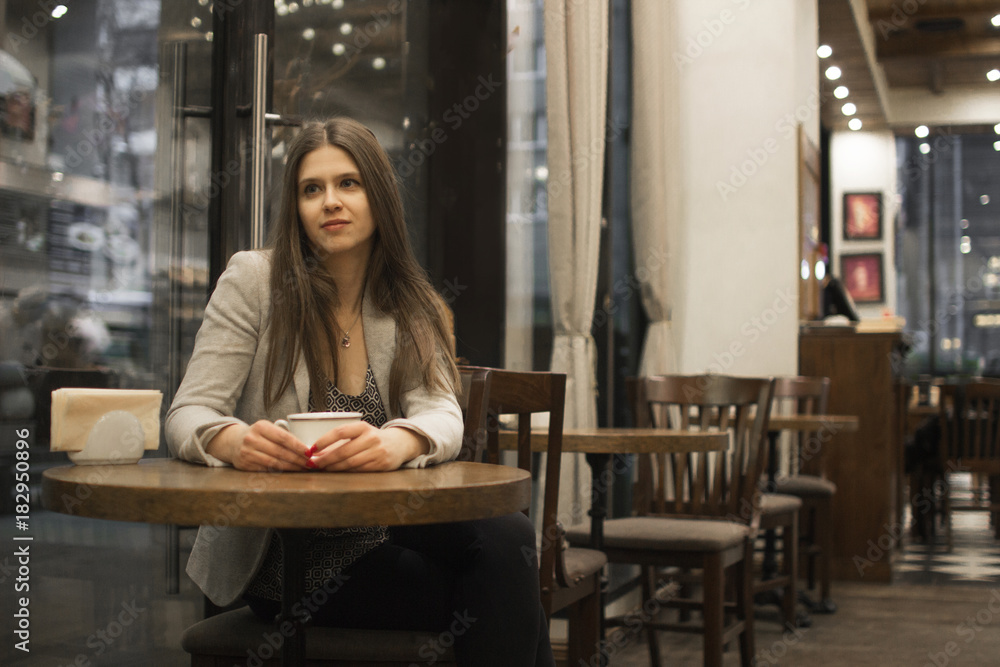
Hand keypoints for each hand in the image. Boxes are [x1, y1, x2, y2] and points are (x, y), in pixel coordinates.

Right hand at [208, 421, 311, 471]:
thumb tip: (306, 448)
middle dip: (298, 459)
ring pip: (274, 462)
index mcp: (261, 427)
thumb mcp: (267, 429)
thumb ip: (282, 435)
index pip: (284, 437)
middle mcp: (252, 439)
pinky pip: (266, 469)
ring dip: (291, 467)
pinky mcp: (245, 464)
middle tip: (309, 463)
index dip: (298, 446)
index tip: (309, 452)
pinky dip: (280, 471)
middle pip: (280, 451)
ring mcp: (247, 452)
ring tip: (302, 468)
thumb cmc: (257, 435)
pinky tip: (289, 471)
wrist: (233, 442)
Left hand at [309, 422, 429, 471]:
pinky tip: (338, 472)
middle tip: (313, 464)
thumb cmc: (374, 438)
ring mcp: (378, 452)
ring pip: (350, 463)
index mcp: (364, 427)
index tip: (312, 448)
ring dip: (334, 467)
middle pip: (343, 451)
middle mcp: (372, 438)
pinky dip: (346, 472)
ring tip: (323, 469)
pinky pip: (359, 470)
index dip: (324, 440)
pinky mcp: (381, 464)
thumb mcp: (361, 433)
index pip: (340, 432)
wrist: (400, 444)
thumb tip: (317, 452)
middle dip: (325, 459)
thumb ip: (342, 440)